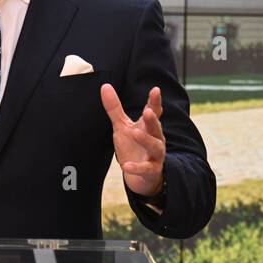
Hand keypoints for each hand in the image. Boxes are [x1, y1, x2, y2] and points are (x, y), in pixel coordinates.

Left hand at [101, 83, 165, 198]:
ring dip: (147, 140)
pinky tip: (126, 166)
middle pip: (157, 128)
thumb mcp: (122, 126)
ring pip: (155, 146)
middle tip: (148, 111)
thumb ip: (115, 108)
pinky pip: (146, 168)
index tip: (155, 90)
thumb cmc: (133, 146)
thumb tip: (105, 86)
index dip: (155, 102)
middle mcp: (156, 138)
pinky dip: (137, 167)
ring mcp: (155, 155)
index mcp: (149, 126)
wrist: (142, 176)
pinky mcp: (151, 170)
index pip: (154, 112)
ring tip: (135, 133)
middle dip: (153, 120)